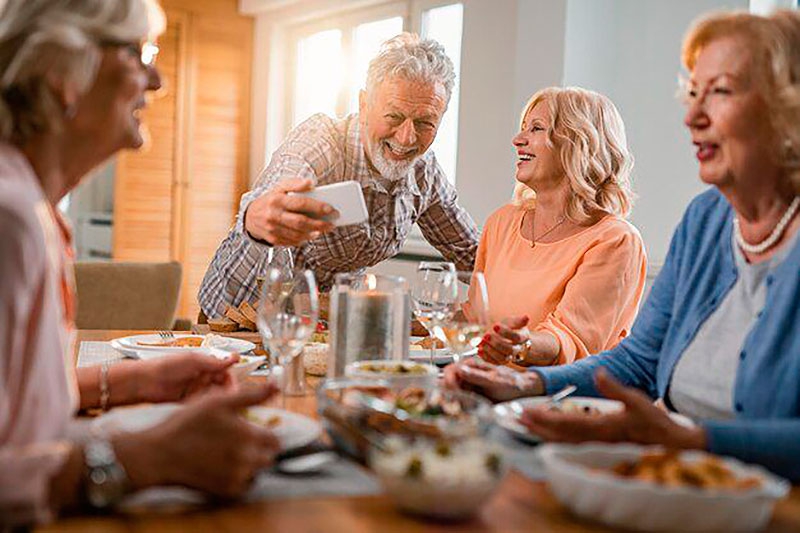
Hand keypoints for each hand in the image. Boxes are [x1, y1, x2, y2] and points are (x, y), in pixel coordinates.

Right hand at [117, 383, 280, 497]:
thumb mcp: (218, 400)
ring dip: (249, 464)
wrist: (159, 454)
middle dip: (259, 450)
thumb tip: (276, 386)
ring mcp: (236, 477)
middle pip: (268, 458)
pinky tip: (221, 466)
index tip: (254, 432)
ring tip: (228, 453)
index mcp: (248, 435)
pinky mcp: (225, 490)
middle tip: (239, 442)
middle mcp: (246, 459)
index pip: (275, 441)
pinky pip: (243, 486)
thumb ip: (252, 395)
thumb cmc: (187, 423)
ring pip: (256, 472)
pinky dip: (237, 478)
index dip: (266, 434)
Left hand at [134, 352, 238, 402]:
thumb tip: (234, 358)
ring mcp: (195, 390)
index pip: (226, 373)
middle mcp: (201, 376)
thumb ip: (214, 362)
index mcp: (204, 364)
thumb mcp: (193, 361)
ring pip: (212, 397)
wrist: (144, 382)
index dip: (230, 381)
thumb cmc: (164, 366)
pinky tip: (194, 404)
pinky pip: (201, 405)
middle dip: (221, 392)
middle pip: (221, 386)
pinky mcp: (188, 402)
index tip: (233, 389)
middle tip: (218, 398)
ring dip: (209, 398)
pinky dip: (200, 405)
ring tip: (201, 398)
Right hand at [244, 178, 336, 245]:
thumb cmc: (269, 201)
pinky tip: (311, 235)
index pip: (300, 203)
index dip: (317, 207)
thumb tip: (310, 183)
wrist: (250, 217)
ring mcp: (273, 229)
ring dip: (314, 233)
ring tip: (324, 229)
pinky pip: (292, 242)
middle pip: (301, 222)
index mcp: (276, 200)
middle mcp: (274, 215)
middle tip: (331, 224)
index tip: (330, 209)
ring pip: (298, 234)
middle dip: (319, 224)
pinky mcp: (273, 239)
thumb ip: (295, 184)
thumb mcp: (279, 188)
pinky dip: (304, 239)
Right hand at [442, 357, 543, 401]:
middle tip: (457, 405)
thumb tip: (460, 370)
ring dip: (455, 402)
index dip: (448, 381)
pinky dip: (461, 406)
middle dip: (450, 394)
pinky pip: (460, 400)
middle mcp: (467, 373)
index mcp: (471, 364)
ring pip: (452, 393)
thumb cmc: (511, 382)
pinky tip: (468, 410)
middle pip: (447, 382)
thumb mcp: (495, 380)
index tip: (453, 392)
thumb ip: (477, 376)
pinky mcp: (470, 394)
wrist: (522, 390)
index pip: (450, 370)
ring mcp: (468, 384)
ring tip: (465, 409)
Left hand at [478, 315, 529, 363]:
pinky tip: (479, 350)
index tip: (495, 325)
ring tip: (482, 343)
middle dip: (497, 343)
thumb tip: (526, 317)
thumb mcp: (514, 322)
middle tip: (486, 335)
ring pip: (502, 359)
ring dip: (491, 351)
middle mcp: (517, 350)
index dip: (506, 332)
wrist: (508, 337)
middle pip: (509, 350)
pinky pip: (494, 362)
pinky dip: (486, 357)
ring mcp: (509, 357)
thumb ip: (518, 321)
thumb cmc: (511, 327)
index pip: (516, 337)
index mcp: (523, 338)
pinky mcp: (500, 361)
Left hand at [520, 370, 706, 448]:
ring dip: (543, 433)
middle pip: (559, 434)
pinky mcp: (601, 446)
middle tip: (517, 419)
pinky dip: (556, 438)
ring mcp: (598, 444)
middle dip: (537, 426)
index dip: (545, 418)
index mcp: (602, 426)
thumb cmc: (655, 422)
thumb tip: (599, 373)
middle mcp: (596, 438)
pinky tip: (548, 434)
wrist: (671, 443)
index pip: (566, 422)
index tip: (527, 412)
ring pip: (564, 441)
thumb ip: (615, 388)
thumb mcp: (637, 400)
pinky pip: (572, 444)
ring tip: (526, 426)